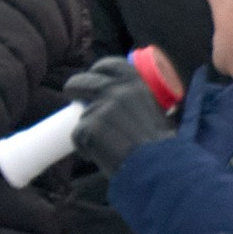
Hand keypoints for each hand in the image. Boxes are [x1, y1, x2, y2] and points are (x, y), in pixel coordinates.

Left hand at [66, 57, 177, 174]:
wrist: (158, 168)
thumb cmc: (160, 145)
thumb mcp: (157, 111)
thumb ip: (140, 101)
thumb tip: (124, 101)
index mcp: (136, 83)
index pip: (109, 65)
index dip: (97, 70)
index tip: (93, 76)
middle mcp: (118, 91)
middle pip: (83, 82)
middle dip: (74, 88)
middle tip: (72, 96)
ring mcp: (103, 108)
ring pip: (81, 116)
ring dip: (86, 129)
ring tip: (103, 145)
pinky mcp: (91, 128)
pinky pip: (76, 136)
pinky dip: (83, 147)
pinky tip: (98, 155)